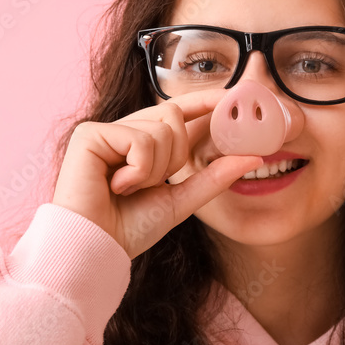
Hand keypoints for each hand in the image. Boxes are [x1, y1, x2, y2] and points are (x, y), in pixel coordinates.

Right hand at [51, 89, 262, 258]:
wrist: (96, 248)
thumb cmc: (129, 229)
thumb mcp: (181, 200)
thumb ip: (214, 177)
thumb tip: (255, 158)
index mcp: (142, 143)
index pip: (178, 111)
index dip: (203, 100)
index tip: (232, 96)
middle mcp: (123, 130)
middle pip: (174, 115)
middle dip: (174, 156)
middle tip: (148, 185)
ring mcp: (105, 130)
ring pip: (162, 129)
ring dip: (155, 169)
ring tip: (127, 189)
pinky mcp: (90, 134)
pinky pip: (141, 140)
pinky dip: (139, 170)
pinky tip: (116, 186)